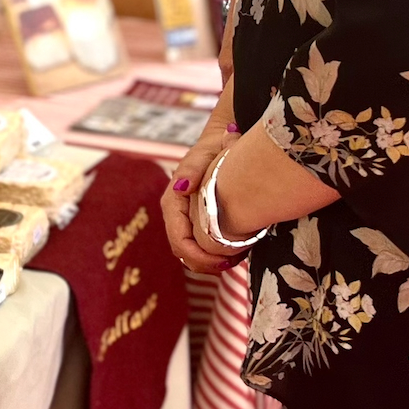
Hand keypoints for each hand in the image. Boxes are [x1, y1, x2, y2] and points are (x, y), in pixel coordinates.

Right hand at [162, 98, 241, 275]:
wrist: (221, 142)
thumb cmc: (213, 147)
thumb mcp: (204, 154)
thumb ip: (192, 168)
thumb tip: (181, 187)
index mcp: (173, 202)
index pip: (178, 240)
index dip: (197, 256)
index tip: (222, 260)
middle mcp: (175, 214)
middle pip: (183, 251)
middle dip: (204, 263)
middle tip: (230, 265)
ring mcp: (185, 220)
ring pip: (190, 253)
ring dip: (210, 263)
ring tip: (234, 261)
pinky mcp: (196, 223)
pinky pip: (200, 247)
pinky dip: (214, 255)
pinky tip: (234, 254)